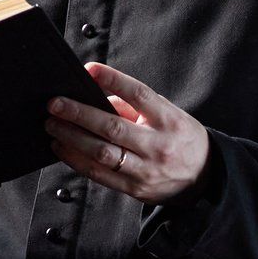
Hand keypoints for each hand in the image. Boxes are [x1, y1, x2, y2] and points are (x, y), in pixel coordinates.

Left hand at [42, 62, 208, 201]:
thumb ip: (135, 106)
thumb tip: (97, 96)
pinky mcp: (136, 188)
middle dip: (79, 114)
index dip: (113, 80)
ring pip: (102, 153)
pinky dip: (77, 160)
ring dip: (72, 138)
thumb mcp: (168, 115)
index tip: (89, 70)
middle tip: (55, 104)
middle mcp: (158, 145)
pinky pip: (100, 175)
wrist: (204, 177)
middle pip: (112, 127)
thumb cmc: (180, 139)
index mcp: (169, 120)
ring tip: (52, 125)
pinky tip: (63, 148)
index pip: (139, 94)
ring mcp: (147, 169)